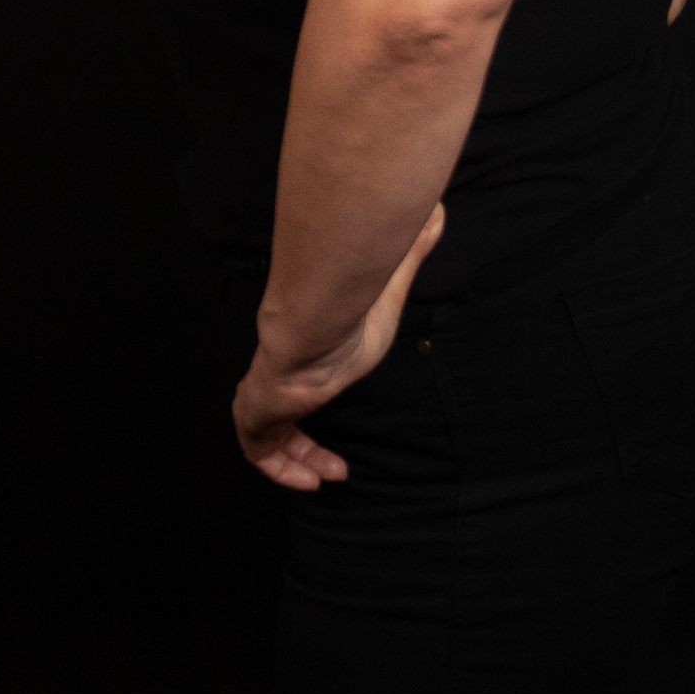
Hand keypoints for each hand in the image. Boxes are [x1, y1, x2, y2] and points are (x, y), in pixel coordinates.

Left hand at [231, 203, 445, 490]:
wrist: (313, 317)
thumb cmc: (351, 307)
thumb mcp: (389, 289)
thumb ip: (408, 256)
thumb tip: (435, 214)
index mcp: (302, 352)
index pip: (294, 381)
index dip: (311, 409)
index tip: (337, 421)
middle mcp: (278, 373)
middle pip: (276, 417)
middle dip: (302, 448)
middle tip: (331, 469)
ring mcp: (264, 393)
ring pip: (266, 438)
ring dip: (294, 463)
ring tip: (322, 478)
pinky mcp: (259, 411)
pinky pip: (258, 450)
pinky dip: (279, 469)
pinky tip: (307, 479)